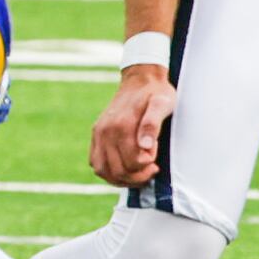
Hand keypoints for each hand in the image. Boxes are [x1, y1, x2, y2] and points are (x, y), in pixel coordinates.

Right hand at [88, 65, 175, 188]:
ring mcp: (98, 133)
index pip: (132, 163)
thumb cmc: (156, 93)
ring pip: (103, 171)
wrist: (140, 79)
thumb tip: (145, 147)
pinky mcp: (96, 134)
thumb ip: (153, 124)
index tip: (156, 158)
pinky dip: (108, 172)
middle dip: (137, 176)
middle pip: (118, 171)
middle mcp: (105, 131)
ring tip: (137, 172)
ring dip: (121, 179)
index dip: (147, 166)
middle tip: (151, 168)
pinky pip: (96, 162)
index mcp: (121, 126)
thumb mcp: (162, 104)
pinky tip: (124, 167)